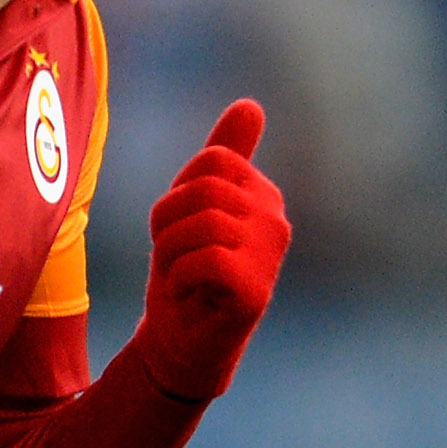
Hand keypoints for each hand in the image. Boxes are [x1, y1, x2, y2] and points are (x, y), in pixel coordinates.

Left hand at [131, 100, 291, 399]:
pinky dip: (181, 277)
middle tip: (177, 259)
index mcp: (263, 195)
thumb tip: (251, 104)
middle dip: (170, 225)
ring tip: (182, 278)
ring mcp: (269, 256)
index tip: (182, 231)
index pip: (209, 163)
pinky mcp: (256, 290)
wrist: (181, 343)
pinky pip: (205, 259)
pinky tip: (192, 295)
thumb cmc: (187, 273)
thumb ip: (224, 157)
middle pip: (204, 190)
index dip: (178, 194)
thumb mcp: (195, 206)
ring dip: (172, 253)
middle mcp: (275, 220)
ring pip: (200, 223)